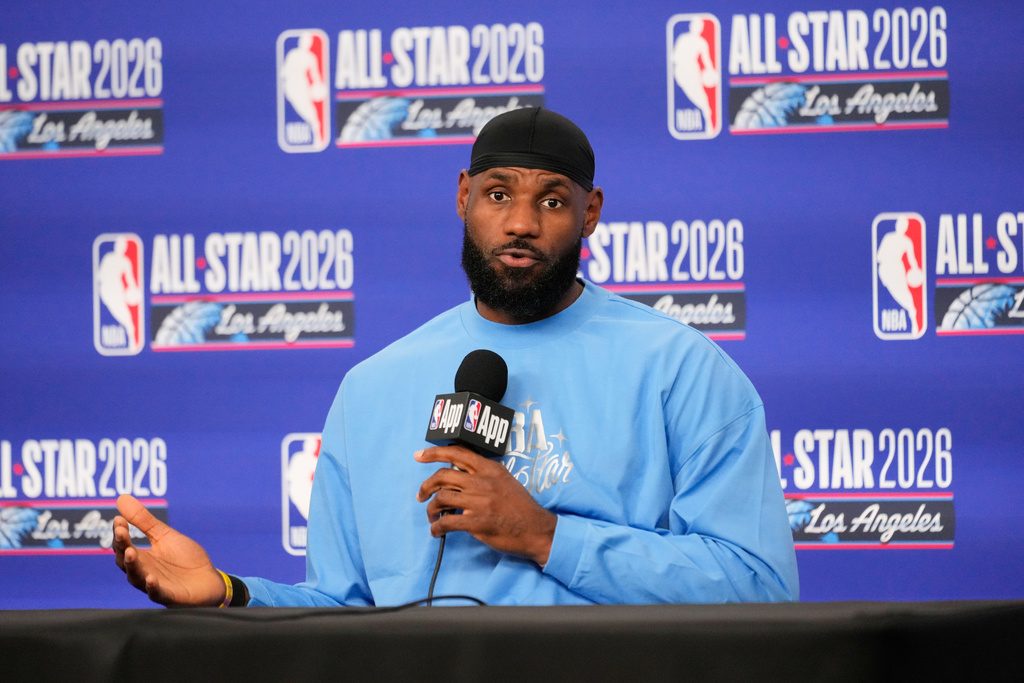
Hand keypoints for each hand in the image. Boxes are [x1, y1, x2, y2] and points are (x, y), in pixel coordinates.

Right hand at [112, 494, 225, 606]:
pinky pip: (158, 594)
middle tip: (121, 532)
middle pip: (126, 561)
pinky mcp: (170, 596)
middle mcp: (143, 572)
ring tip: (130, 552)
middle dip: (122, 547)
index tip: (119, 519)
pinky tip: (150, 579)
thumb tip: (121, 498)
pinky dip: (153, 588)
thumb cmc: (186, 559)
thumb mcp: (165, 536)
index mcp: (142, 558)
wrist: (210, 580)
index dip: (120, 534)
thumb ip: (145, 521)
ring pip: (137, 578)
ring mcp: (155, 585)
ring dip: (132, 565)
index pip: (123, 546)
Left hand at [415, 446, 555, 565]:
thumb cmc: (521, 507)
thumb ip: (484, 475)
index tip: (419, 456)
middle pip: (442, 476)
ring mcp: (479, 502)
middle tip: (421, 495)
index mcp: (490, 469)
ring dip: (430, 509)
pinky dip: (436, 527)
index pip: (457, 453)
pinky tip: (436, 531)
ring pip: (441, 499)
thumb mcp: (505, 481)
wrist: (536, 530)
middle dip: (426, 486)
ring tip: (432, 516)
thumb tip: (459, 478)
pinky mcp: (477, 522)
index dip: (434, 453)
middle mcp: (483, 481)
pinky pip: (446, 522)